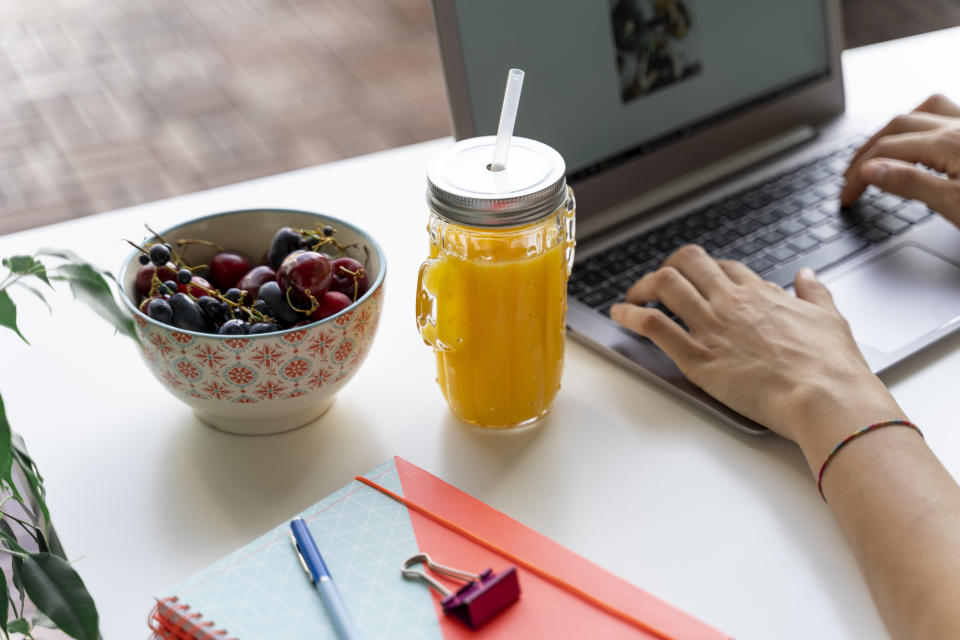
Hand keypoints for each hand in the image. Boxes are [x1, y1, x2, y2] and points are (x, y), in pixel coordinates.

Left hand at [610, 245, 902, 446]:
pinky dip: (631, 316)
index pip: (723, 267)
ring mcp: (712, 327)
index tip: (696, 281)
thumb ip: (814, 293)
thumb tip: (807, 276)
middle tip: (656, 283)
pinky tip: (620, 315)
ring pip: (665, 285)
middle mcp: (731, 303)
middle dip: (667, 267)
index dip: (705, 271)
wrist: (824, 395)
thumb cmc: (831, 365)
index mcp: (760, 294)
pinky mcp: (698, 357)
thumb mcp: (830, 318)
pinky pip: (654, 325)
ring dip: (642, 287)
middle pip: (688, 263)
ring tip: (632, 298)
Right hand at [841, 93, 959, 226]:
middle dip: (868, 150)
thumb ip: (911, 184)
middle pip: (898, 126)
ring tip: (879, 148)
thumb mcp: (955, 204)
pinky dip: (925, 121)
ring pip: (925, 110)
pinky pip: (948, 113)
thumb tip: (869, 171)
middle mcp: (959, 126)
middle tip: (850, 175)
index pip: (887, 153)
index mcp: (949, 144)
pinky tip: (922, 137)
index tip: (847, 196)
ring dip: (895, 127)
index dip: (859, 175)